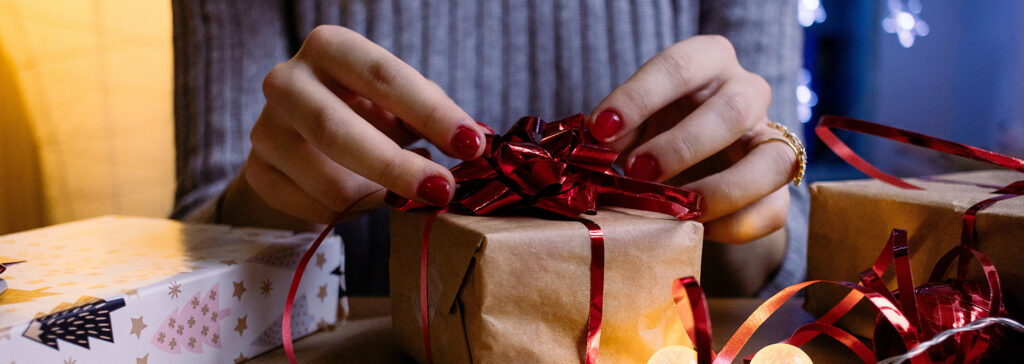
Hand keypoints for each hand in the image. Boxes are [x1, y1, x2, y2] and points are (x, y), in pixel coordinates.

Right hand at [229, 25, 487, 228]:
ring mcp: (265, 129)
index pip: (383, 76)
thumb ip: (433, 115)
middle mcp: (286, 81)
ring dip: (376, 196)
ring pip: (327, 182)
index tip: (472, 145)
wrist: (305, 140)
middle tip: (443, 190)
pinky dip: (350, 213)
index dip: (431, 112)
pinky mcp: (257, 172)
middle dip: (396, 166)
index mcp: (329, 48)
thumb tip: (475, 143)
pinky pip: (314, 209)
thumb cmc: (367, 112)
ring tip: (398, 192)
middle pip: (336, 130)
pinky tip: (361, 197)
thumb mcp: (400, 102)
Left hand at [587, 35, 796, 244]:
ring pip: (772, 160)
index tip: (602, 128)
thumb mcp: (633, 121)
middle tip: (639, 172)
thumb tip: (595, 146)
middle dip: (682, 145)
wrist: (694, 164)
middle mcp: (748, 91)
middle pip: (733, 109)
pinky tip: (696, 229)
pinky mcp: (778, 187)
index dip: (639, 97)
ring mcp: (771, 138)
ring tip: (677, 210)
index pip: (679, 66)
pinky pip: (773, 208)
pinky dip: (735, 224)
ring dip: (721, 190)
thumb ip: (616, 129)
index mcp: (709, 60)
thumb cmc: (657, 129)